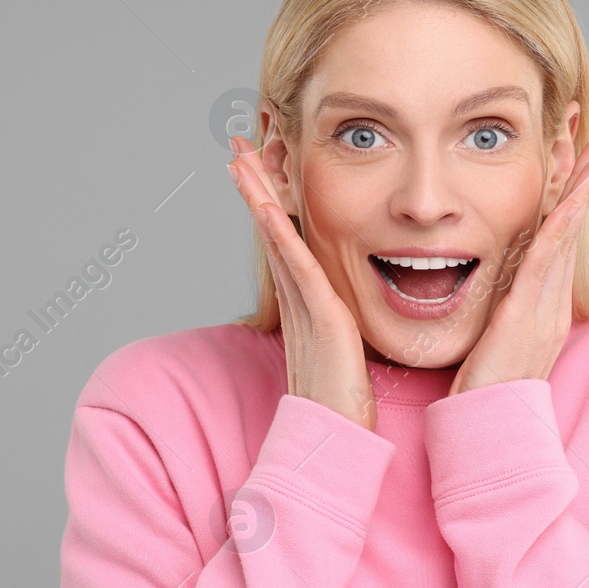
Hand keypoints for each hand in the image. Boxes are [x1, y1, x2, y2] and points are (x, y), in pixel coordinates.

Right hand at [227, 136, 378, 430]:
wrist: (333, 440)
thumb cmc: (345, 406)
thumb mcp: (347, 355)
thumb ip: (346, 331)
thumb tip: (351, 321)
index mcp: (307, 304)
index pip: (287, 241)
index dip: (272, 203)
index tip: (262, 169)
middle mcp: (298, 299)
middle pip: (272, 229)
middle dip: (254, 186)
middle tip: (237, 147)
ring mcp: (304, 305)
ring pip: (276, 237)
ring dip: (257, 196)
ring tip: (239, 157)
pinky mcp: (319, 315)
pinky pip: (296, 264)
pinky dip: (280, 232)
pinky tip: (266, 205)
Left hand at [447, 138, 588, 396]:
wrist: (488, 435)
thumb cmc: (483, 397)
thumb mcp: (493, 347)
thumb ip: (496, 318)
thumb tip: (488, 296)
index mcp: (543, 310)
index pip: (556, 243)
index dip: (566, 201)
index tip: (571, 164)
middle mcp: (551, 305)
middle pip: (569, 231)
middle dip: (581, 183)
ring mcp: (543, 310)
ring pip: (565, 238)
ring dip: (579, 191)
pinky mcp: (525, 317)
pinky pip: (545, 262)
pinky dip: (560, 226)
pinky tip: (569, 199)